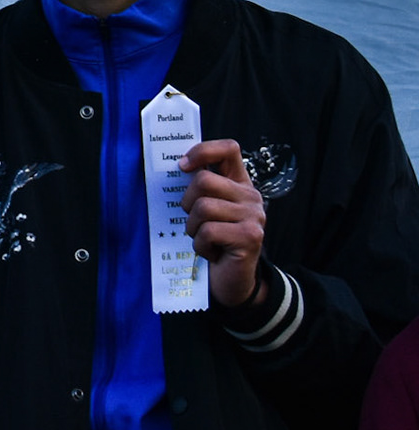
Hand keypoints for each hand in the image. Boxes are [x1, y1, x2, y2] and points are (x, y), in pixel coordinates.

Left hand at [179, 138, 266, 308]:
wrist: (231, 281)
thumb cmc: (213, 241)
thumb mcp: (206, 210)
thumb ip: (199, 188)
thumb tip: (176, 166)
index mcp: (239, 184)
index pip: (228, 148)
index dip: (203, 151)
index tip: (183, 166)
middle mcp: (251, 197)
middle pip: (204, 180)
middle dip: (187, 203)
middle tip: (195, 222)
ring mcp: (254, 216)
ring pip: (203, 207)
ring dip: (193, 228)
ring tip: (204, 239)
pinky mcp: (250, 237)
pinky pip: (208, 231)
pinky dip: (201, 245)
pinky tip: (211, 253)